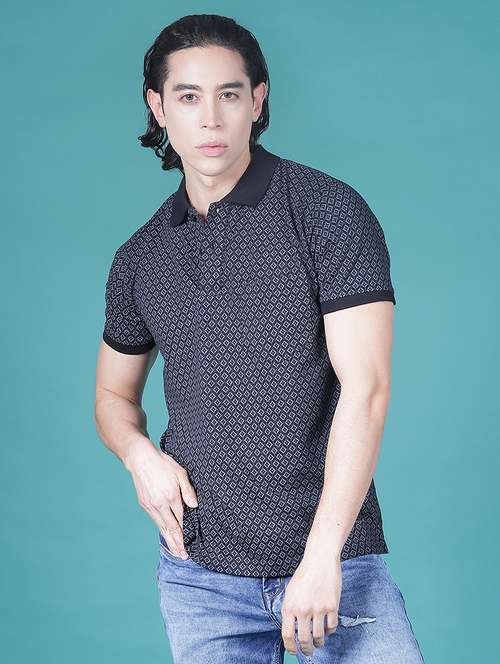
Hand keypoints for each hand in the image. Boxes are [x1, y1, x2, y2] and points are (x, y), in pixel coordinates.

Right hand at [125, 439, 197, 558]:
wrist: (140, 459)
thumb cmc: (163, 463)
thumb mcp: (180, 472)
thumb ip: (188, 490)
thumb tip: (195, 506)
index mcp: (171, 496)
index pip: (181, 520)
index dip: (187, 533)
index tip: (192, 544)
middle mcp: (160, 504)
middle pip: (171, 528)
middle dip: (178, 544)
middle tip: (184, 556)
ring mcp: (151, 506)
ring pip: (162, 527)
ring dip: (170, 541)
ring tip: (176, 551)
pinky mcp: (145, 504)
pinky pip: (156, 520)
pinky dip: (162, 530)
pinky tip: (166, 535)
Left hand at [281, 550, 341, 656]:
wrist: (319, 559)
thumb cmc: (304, 574)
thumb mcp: (291, 592)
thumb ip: (291, 610)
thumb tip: (292, 630)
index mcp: (289, 606)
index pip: (287, 635)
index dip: (290, 647)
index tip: (293, 651)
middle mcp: (303, 609)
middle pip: (304, 640)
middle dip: (306, 649)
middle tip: (308, 651)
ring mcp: (318, 608)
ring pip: (319, 636)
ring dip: (319, 643)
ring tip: (319, 642)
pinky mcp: (332, 606)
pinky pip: (331, 627)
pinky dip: (329, 631)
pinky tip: (327, 629)